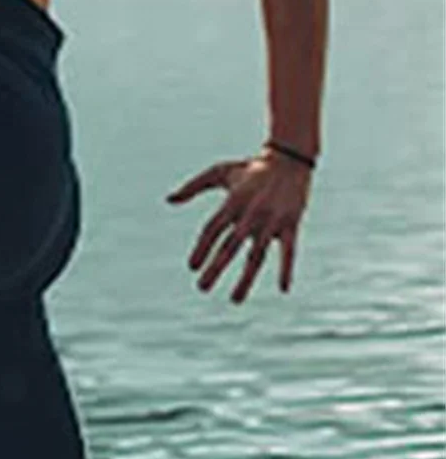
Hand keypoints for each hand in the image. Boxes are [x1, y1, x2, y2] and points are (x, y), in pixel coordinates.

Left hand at [166, 148, 312, 303]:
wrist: (289, 158)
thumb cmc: (250, 168)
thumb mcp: (219, 172)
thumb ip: (192, 187)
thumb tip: (168, 200)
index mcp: (231, 204)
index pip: (211, 231)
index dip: (201, 249)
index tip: (191, 267)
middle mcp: (250, 214)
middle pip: (229, 247)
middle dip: (215, 268)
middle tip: (201, 288)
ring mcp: (271, 221)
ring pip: (256, 255)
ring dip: (245, 279)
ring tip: (233, 300)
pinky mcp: (291, 224)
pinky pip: (289, 251)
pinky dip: (287, 269)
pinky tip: (283, 290)